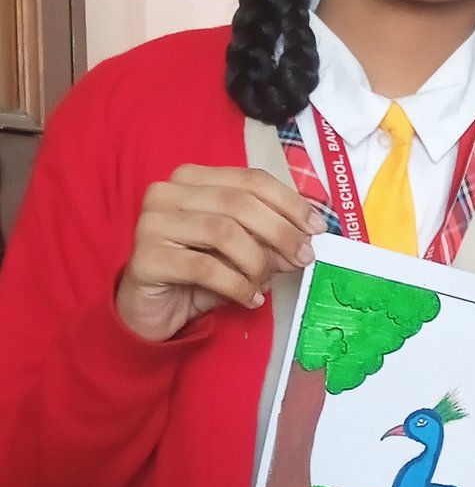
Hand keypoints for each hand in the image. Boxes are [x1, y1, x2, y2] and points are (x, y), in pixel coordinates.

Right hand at [115, 165, 323, 342]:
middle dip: (280, 232)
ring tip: (267, 282)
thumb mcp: (242, 253)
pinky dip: (237, 285)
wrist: (153, 308)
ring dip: (257, 261)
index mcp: (193, 179)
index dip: (290, 202)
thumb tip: (306, 242)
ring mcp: (151, 223)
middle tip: (303, 258)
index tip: (317, 228)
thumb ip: (270, 241)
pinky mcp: (146, 258)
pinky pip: (205, 268)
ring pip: (223, 232)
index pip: (251, 179)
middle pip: (239, 203)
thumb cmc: (199, 274)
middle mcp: (167, 193)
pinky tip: (250, 299)